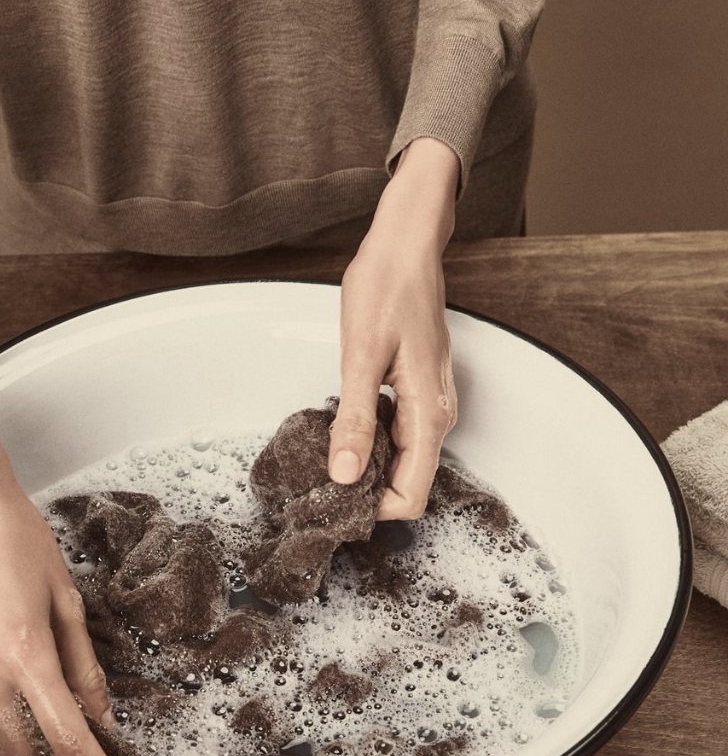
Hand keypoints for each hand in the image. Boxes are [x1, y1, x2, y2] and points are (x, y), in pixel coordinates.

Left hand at [328, 137, 459, 518]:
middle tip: (318, 476)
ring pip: (402, 460)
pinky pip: (399, 434)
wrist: (405, 247)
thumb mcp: (360, 357)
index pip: (411, 496)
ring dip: (367, 465)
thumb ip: (355, 420)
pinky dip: (371, 439)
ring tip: (325, 449)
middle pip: (407, 482)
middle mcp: (437, 415)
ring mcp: (430, 402)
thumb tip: (344, 475)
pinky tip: (342, 422)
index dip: (372, 508)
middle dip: (366, 490)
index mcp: (428, 414)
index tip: (331, 497)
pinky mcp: (417, 390)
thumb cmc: (385, 290)